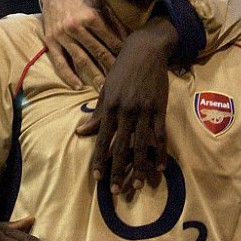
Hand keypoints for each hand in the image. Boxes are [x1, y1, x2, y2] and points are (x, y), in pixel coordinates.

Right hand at [40, 0, 123, 88]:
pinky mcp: (50, 41)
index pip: (111, 41)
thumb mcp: (100, 3)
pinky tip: (77, 86)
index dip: (121, 54)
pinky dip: (68, 76)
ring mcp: (62, 35)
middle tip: (122, 82)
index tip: (130, 65)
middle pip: (98, 53)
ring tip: (103, 89)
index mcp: (91, 17)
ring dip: (93, 76)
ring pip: (81, 60)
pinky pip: (60, 62)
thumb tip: (129, 39)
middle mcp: (76, 27)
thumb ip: (114, 21)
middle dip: (111, 68)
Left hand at [77, 15, 175, 194]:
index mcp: (109, 106)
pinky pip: (160, 134)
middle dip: (117, 170)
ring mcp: (144, 109)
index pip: (102, 138)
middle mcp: (125, 110)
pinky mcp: (159, 107)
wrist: (145, 50)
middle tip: (115, 190)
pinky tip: (159, 167)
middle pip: (121, 146)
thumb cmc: (122, 71)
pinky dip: (160, 152)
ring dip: (139, 166)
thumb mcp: (105, 90)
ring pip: (141, 144)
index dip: (100, 159)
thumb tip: (80, 132)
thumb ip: (96, 114)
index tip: (97, 178)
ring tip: (138, 185)